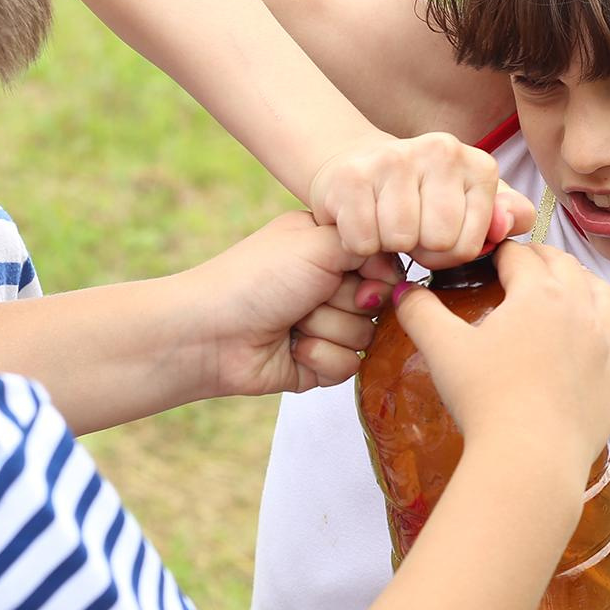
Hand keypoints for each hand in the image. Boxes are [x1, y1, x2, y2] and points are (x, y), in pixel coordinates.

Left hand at [186, 212, 403, 396]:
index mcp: (328, 247)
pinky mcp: (319, 362)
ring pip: (366, 336)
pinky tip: (291, 348)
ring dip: (328, 330)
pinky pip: (349, 367)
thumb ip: (367, 242)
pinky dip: (320, 357)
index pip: (385, 261)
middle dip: (346, 302)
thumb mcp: (316, 242)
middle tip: (311, 296)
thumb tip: (398, 269)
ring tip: (293, 322)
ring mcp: (325, 325)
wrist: (210, 332)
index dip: (378, 273)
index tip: (357, 273)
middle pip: (380, 301)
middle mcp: (329, 284)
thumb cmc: (257, 278)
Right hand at [308, 131, 535, 268]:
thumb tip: (506, 224)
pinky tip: (362, 221)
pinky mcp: (354, 174)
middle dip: (420, 250)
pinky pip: (363, 240)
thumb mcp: (473, 208)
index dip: (449, 255)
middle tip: (409, 230)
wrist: (358, 164)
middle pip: (438, 242)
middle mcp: (442, 150)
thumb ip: (507, 218)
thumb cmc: (422, 198)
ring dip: (388, 246)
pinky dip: (359, 244)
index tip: (437, 234)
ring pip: (399, 241)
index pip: (471, 245)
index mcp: (479, 164)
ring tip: (386, 223)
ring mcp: (396, 158)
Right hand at [394, 241, 609, 470]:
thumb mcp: (443, 349)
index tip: (489, 257)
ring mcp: (607, 346)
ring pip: (606, 298)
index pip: (520, 255)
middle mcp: (582, 310)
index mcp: (540, 293)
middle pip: (566, 266)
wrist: (529, 459)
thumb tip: (402, 290)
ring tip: (570, 289)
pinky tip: (606, 341)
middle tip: (523, 266)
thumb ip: (420, 312)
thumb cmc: (485, 399)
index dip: (501, 252)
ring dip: (586, 286)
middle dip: (542, 260)